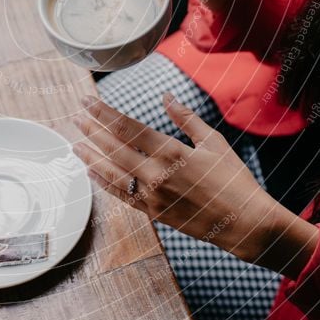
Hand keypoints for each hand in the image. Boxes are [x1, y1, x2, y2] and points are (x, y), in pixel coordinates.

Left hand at [73, 94, 318, 278]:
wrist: (244, 223)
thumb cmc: (233, 179)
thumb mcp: (213, 142)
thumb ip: (186, 118)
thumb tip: (166, 96)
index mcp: (172, 152)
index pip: (128, 128)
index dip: (104, 114)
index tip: (88, 102)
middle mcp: (156, 174)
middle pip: (114, 148)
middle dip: (92, 130)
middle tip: (75, 116)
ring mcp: (152, 196)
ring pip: (112, 173)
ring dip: (91, 157)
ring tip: (75, 143)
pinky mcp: (153, 213)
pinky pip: (121, 195)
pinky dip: (104, 182)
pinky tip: (92, 172)